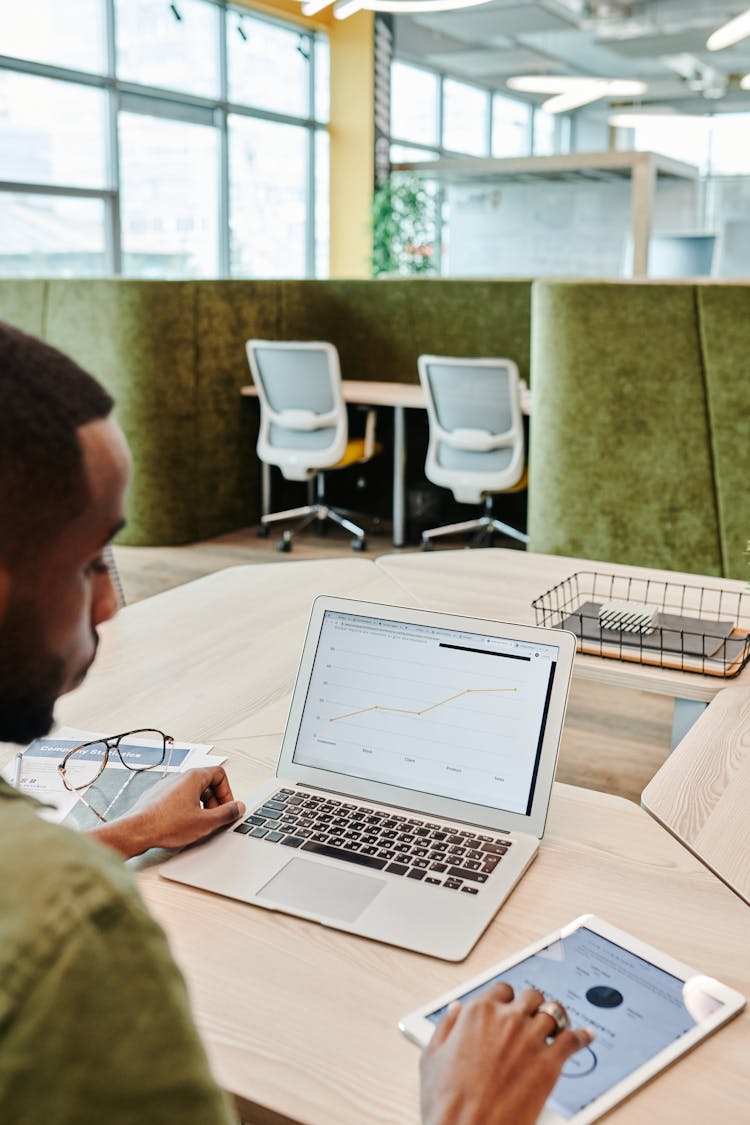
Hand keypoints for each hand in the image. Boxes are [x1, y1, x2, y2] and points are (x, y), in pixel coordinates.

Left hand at [89, 766, 245, 858]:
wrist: (136, 830)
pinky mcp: (158, 796)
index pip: (220, 774)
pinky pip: (179, 798)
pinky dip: (186, 809)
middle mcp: (180, 777)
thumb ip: (226, 814)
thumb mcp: (205, 822)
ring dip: (201, 806)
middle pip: (207, 782)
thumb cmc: (166, 824)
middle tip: (214, 818)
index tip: (227, 807)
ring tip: (198, 823)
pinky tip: (182, 825)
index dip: (227, 792)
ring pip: (192, 791)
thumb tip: (238, 807)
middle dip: (215, 801)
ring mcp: (167, 785)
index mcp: (194, 777)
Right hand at [420, 983, 593, 1124]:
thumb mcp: (432, 1057)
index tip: (510, 1007)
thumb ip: (446, 1026)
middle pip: (531, 996)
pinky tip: (586, 1036)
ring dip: (557, 1017)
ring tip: (560, 1023)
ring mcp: (531, 1039)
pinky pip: (573, 1040)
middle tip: (535, 1015)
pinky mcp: (550, 1064)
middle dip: (533, 1005)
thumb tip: (456, 1010)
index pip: (502, 990)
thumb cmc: (447, 1102)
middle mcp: (508, 1019)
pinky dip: (582, 1036)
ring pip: (554, 1012)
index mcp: (479, 1013)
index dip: (507, 999)